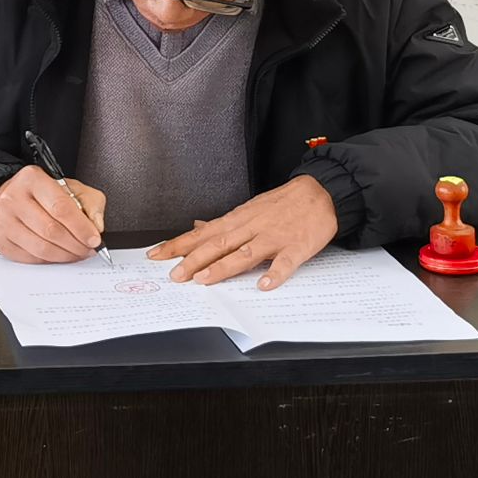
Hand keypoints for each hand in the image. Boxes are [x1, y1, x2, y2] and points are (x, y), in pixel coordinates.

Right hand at [0, 168, 106, 263]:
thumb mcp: (71, 187)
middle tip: (88, 249)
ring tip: (77, 253)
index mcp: (32, 179)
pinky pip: (31, 258)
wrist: (11, 197)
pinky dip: (50, 260)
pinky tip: (59, 254)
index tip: (94, 239)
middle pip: (51, 230)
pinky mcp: (1, 241)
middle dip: (76, 245)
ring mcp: (3, 221)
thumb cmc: (42, 194)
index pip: (60, 207)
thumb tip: (96, 226)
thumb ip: (90, 203)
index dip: (81, 227)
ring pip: (41, 248)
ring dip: (65, 256)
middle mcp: (13, 198)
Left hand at [151, 175, 337, 287]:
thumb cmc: (284, 203)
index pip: (202, 233)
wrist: (321, 192)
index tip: (156, 254)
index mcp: (239, 219)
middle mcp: (252, 227)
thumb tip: (196, 226)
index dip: (178, 244)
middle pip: (218, 244)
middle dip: (193, 260)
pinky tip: (264, 284)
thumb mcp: (249, 209)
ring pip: (245, 252)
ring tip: (205, 280)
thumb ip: (223, 223)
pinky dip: (275, 273)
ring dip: (224, 266)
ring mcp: (274, 237)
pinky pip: (285, 262)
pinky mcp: (296, 246)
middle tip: (175, 275)